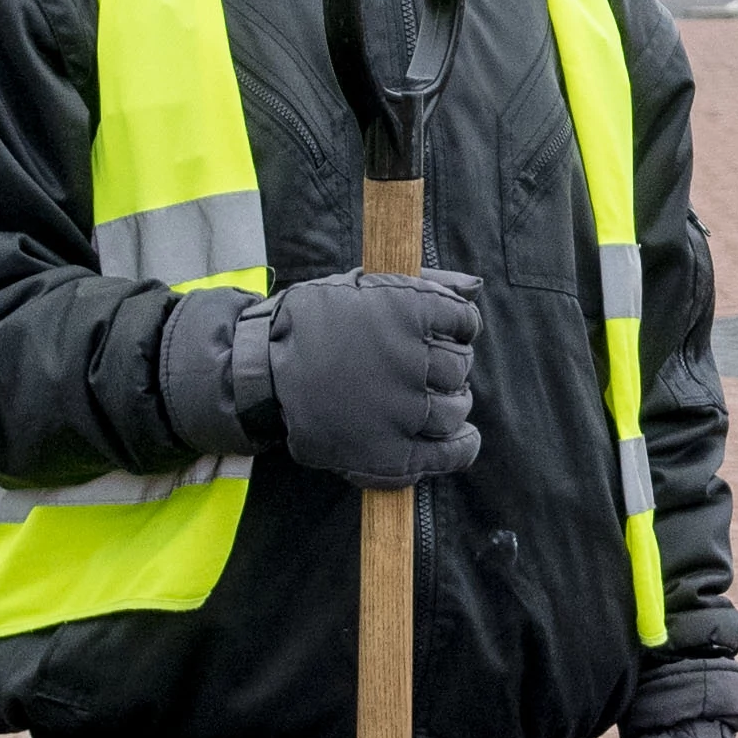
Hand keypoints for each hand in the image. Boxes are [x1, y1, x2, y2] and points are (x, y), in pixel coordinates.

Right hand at [257, 267, 487, 489]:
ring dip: (450, 403)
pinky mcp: (391, 450)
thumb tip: (476, 286)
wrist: (261, 371)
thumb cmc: (311, 323)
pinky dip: (461, 447)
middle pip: (460, 366)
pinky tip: (461, 439)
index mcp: (407, 311)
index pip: (463, 321)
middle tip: (425, 368)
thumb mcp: (362, 286)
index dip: (457, 327)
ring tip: (430, 400)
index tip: (443, 333)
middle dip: (448, 365)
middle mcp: (412, 359)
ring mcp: (404, 409)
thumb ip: (425, 284)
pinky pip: (447, 453)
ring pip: (455, 408)